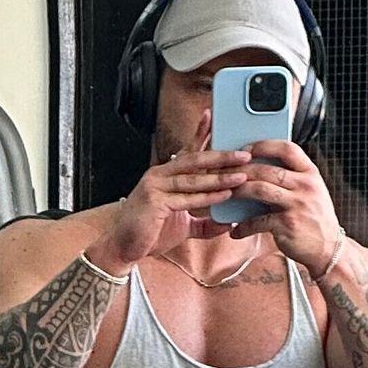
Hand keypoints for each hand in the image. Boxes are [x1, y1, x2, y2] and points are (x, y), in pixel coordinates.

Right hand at [90, 113, 249, 271]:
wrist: (123, 247)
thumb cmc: (148, 234)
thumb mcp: (182, 226)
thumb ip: (203, 224)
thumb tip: (226, 224)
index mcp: (165, 176)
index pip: (187, 152)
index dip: (201, 135)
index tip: (214, 119)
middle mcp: (160, 175)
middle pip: (194, 160)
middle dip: (221, 156)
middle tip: (244, 153)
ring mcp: (155, 186)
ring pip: (193, 178)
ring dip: (219, 176)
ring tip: (241, 174)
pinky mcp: (154, 201)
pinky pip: (186, 198)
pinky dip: (207, 197)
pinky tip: (224, 194)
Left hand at [229, 139, 338, 276]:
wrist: (329, 249)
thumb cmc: (313, 219)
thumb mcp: (311, 192)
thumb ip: (293, 179)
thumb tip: (259, 169)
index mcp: (311, 173)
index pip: (287, 149)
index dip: (264, 146)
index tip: (246, 149)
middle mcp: (306, 186)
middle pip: (267, 169)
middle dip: (242, 170)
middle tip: (225, 173)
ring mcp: (297, 205)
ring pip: (260, 189)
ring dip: (238, 191)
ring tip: (226, 195)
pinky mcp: (287, 225)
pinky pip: (258, 221)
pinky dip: (243, 227)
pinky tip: (235, 230)